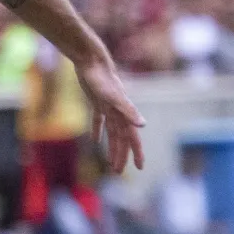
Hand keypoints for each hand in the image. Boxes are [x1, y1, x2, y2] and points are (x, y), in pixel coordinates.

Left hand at [78, 56, 145, 173]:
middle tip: (118, 172)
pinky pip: (99, 121)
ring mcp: (108, 107)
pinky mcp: (97, 102)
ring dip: (112, 147)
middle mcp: (119, 113)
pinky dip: (97, 131)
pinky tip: (95, 140)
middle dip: (121, 155)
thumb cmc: (101, 79)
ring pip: (112, 133)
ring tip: (110, 162)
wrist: (91, 62)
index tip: (139, 168)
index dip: (136, 153)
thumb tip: (142, 125)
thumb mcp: (113, 97)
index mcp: (124, 114)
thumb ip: (128, 110)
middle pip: (122, 139)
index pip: (132, 138)